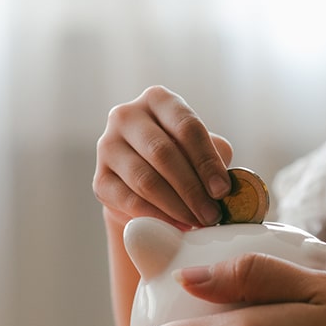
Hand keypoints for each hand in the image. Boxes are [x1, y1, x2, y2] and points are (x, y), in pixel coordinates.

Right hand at [94, 85, 233, 227]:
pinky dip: (157, 216)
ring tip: (198, 222)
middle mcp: (127, 116)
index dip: (207, 161)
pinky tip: (177, 226)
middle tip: (212, 214)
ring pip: (145, 179)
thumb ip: (215, 156)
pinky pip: (129, 201)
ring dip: (176, 206)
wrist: (144, 178)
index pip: (186, 126)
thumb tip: (225, 185)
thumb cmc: (182, 156)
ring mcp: (108, 146)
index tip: (223, 190)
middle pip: (163, 153)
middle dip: (192, 189)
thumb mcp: (201, 147)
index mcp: (158, 99)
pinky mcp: (99, 180)